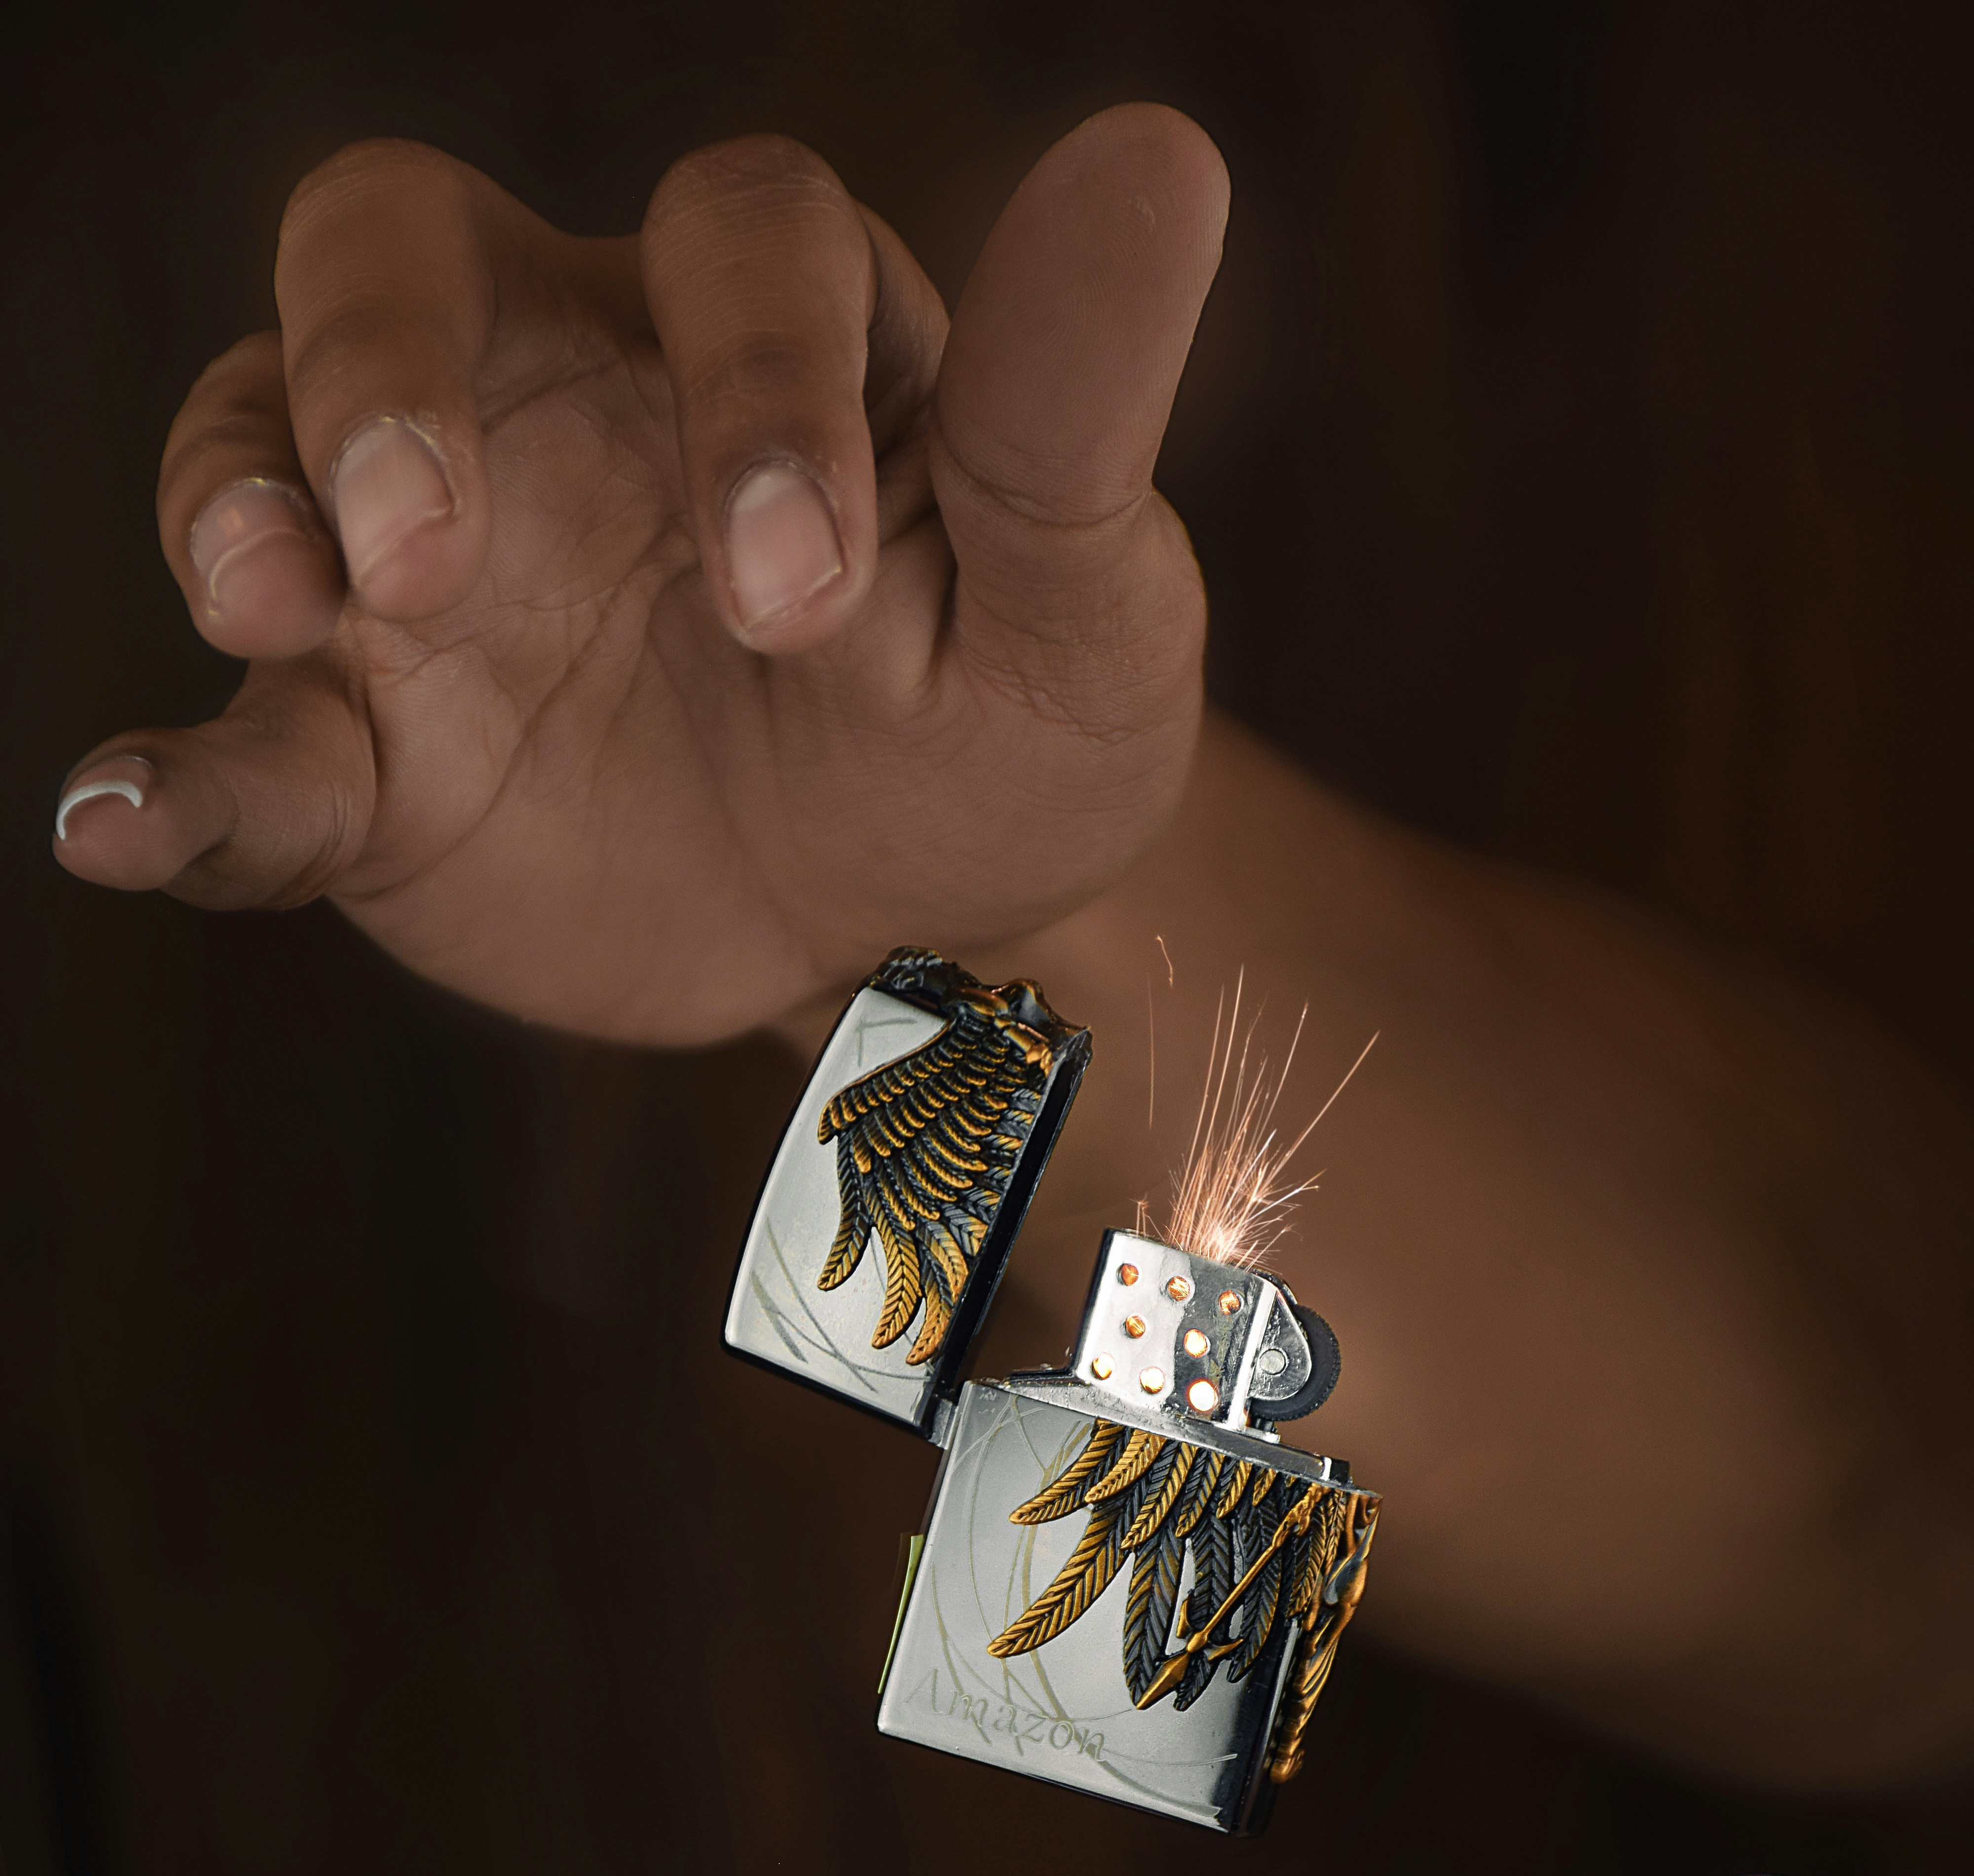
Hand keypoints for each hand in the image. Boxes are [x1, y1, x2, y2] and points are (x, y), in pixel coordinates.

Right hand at [51, 113, 1224, 1043]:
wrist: (911, 919)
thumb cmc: (999, 724)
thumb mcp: (1079, 594)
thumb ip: (1075, 403)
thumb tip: (1163, 154)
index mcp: (765, 330)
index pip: (730, 238)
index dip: (751, 375)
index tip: (802, 596)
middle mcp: (558, 397)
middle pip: (396, 247)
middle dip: (386, 366)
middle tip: (426, 547)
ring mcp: (434, 572)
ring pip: (259, 434)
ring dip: (241, 502)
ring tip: (278, 612)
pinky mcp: (368, 752)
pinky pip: (242, 744)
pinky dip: (174, 780)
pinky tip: (120, 822)